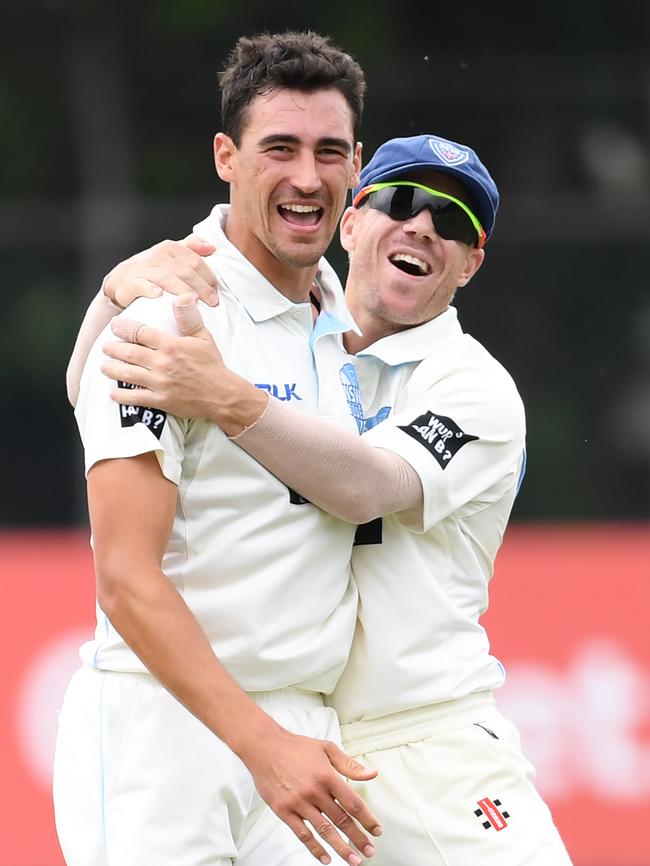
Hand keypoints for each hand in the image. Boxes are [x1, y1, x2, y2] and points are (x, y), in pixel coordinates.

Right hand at [102, 235, 218, 309]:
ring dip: (181, 289)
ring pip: (166, 277)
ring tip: (193, 300)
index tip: (216, 292)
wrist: (120, 280)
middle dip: (201, 286)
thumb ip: (191, 248)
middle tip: (212, 301)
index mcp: (170, 248)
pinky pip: (139, 285)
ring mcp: (142, 269)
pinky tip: (158, 295)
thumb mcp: (171, 256)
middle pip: (184, 270)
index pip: (195, 261)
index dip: (208, 276)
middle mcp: (156, 256)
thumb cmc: (152, 270)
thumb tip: (211, 247)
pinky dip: (149, 289)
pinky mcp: (128, 284)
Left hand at [102, 294, 226, 418]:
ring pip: (128, 374)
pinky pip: (136, 398)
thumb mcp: (204, 337)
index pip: (141, 332)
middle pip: (130, 353)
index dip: (124, 327)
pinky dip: (122, 396)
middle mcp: (162, 363)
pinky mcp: (161, 401)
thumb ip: (189, 318)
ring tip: (103, 366)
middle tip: (105, 347)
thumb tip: (183, 297)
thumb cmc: (212, 365)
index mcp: (171, 345)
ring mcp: (160, 383)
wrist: (222, 395)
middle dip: (113, 349)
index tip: (115, 325)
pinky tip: (113, 394)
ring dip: (112, 370)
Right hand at [243, 724, 380, 864]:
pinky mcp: (283, 810)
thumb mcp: (326, 748)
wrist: (264, 747)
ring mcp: (298, 803)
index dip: (367, 819)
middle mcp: (314, 791)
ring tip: (354, 860)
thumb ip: (349, 765)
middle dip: (358, 838)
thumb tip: (372, 774)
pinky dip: (315, 848)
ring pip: (324, 830)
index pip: (353, 803)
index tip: (376, 831)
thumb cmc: (297, 747)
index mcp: (327, 776)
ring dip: (341, 848)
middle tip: (370, 852)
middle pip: (341, 820)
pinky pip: (302, 834)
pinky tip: (326, 858)